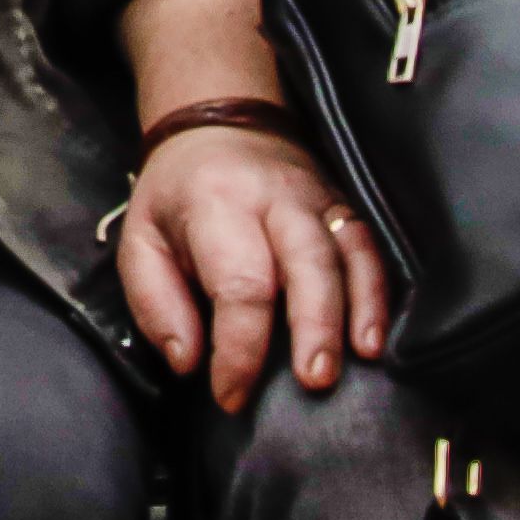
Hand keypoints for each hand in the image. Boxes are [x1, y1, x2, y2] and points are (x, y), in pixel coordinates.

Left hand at [116, 119, 383, 414]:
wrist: (219, 124)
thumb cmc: (177, 195)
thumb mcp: (141, 242)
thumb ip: (156, 304)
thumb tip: (189, 363)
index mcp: (217, 205)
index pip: (239, 284)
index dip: (240, 348)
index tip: (231, 394)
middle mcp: (275, 199)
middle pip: (307, 262)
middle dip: (314, 326)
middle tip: (314, 381)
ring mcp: (317, 200)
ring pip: (349, 253)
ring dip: (357, 309)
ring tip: (359, 360)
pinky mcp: (343, 207)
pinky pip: (370, 248)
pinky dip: (378, 292)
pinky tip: (375, 335)